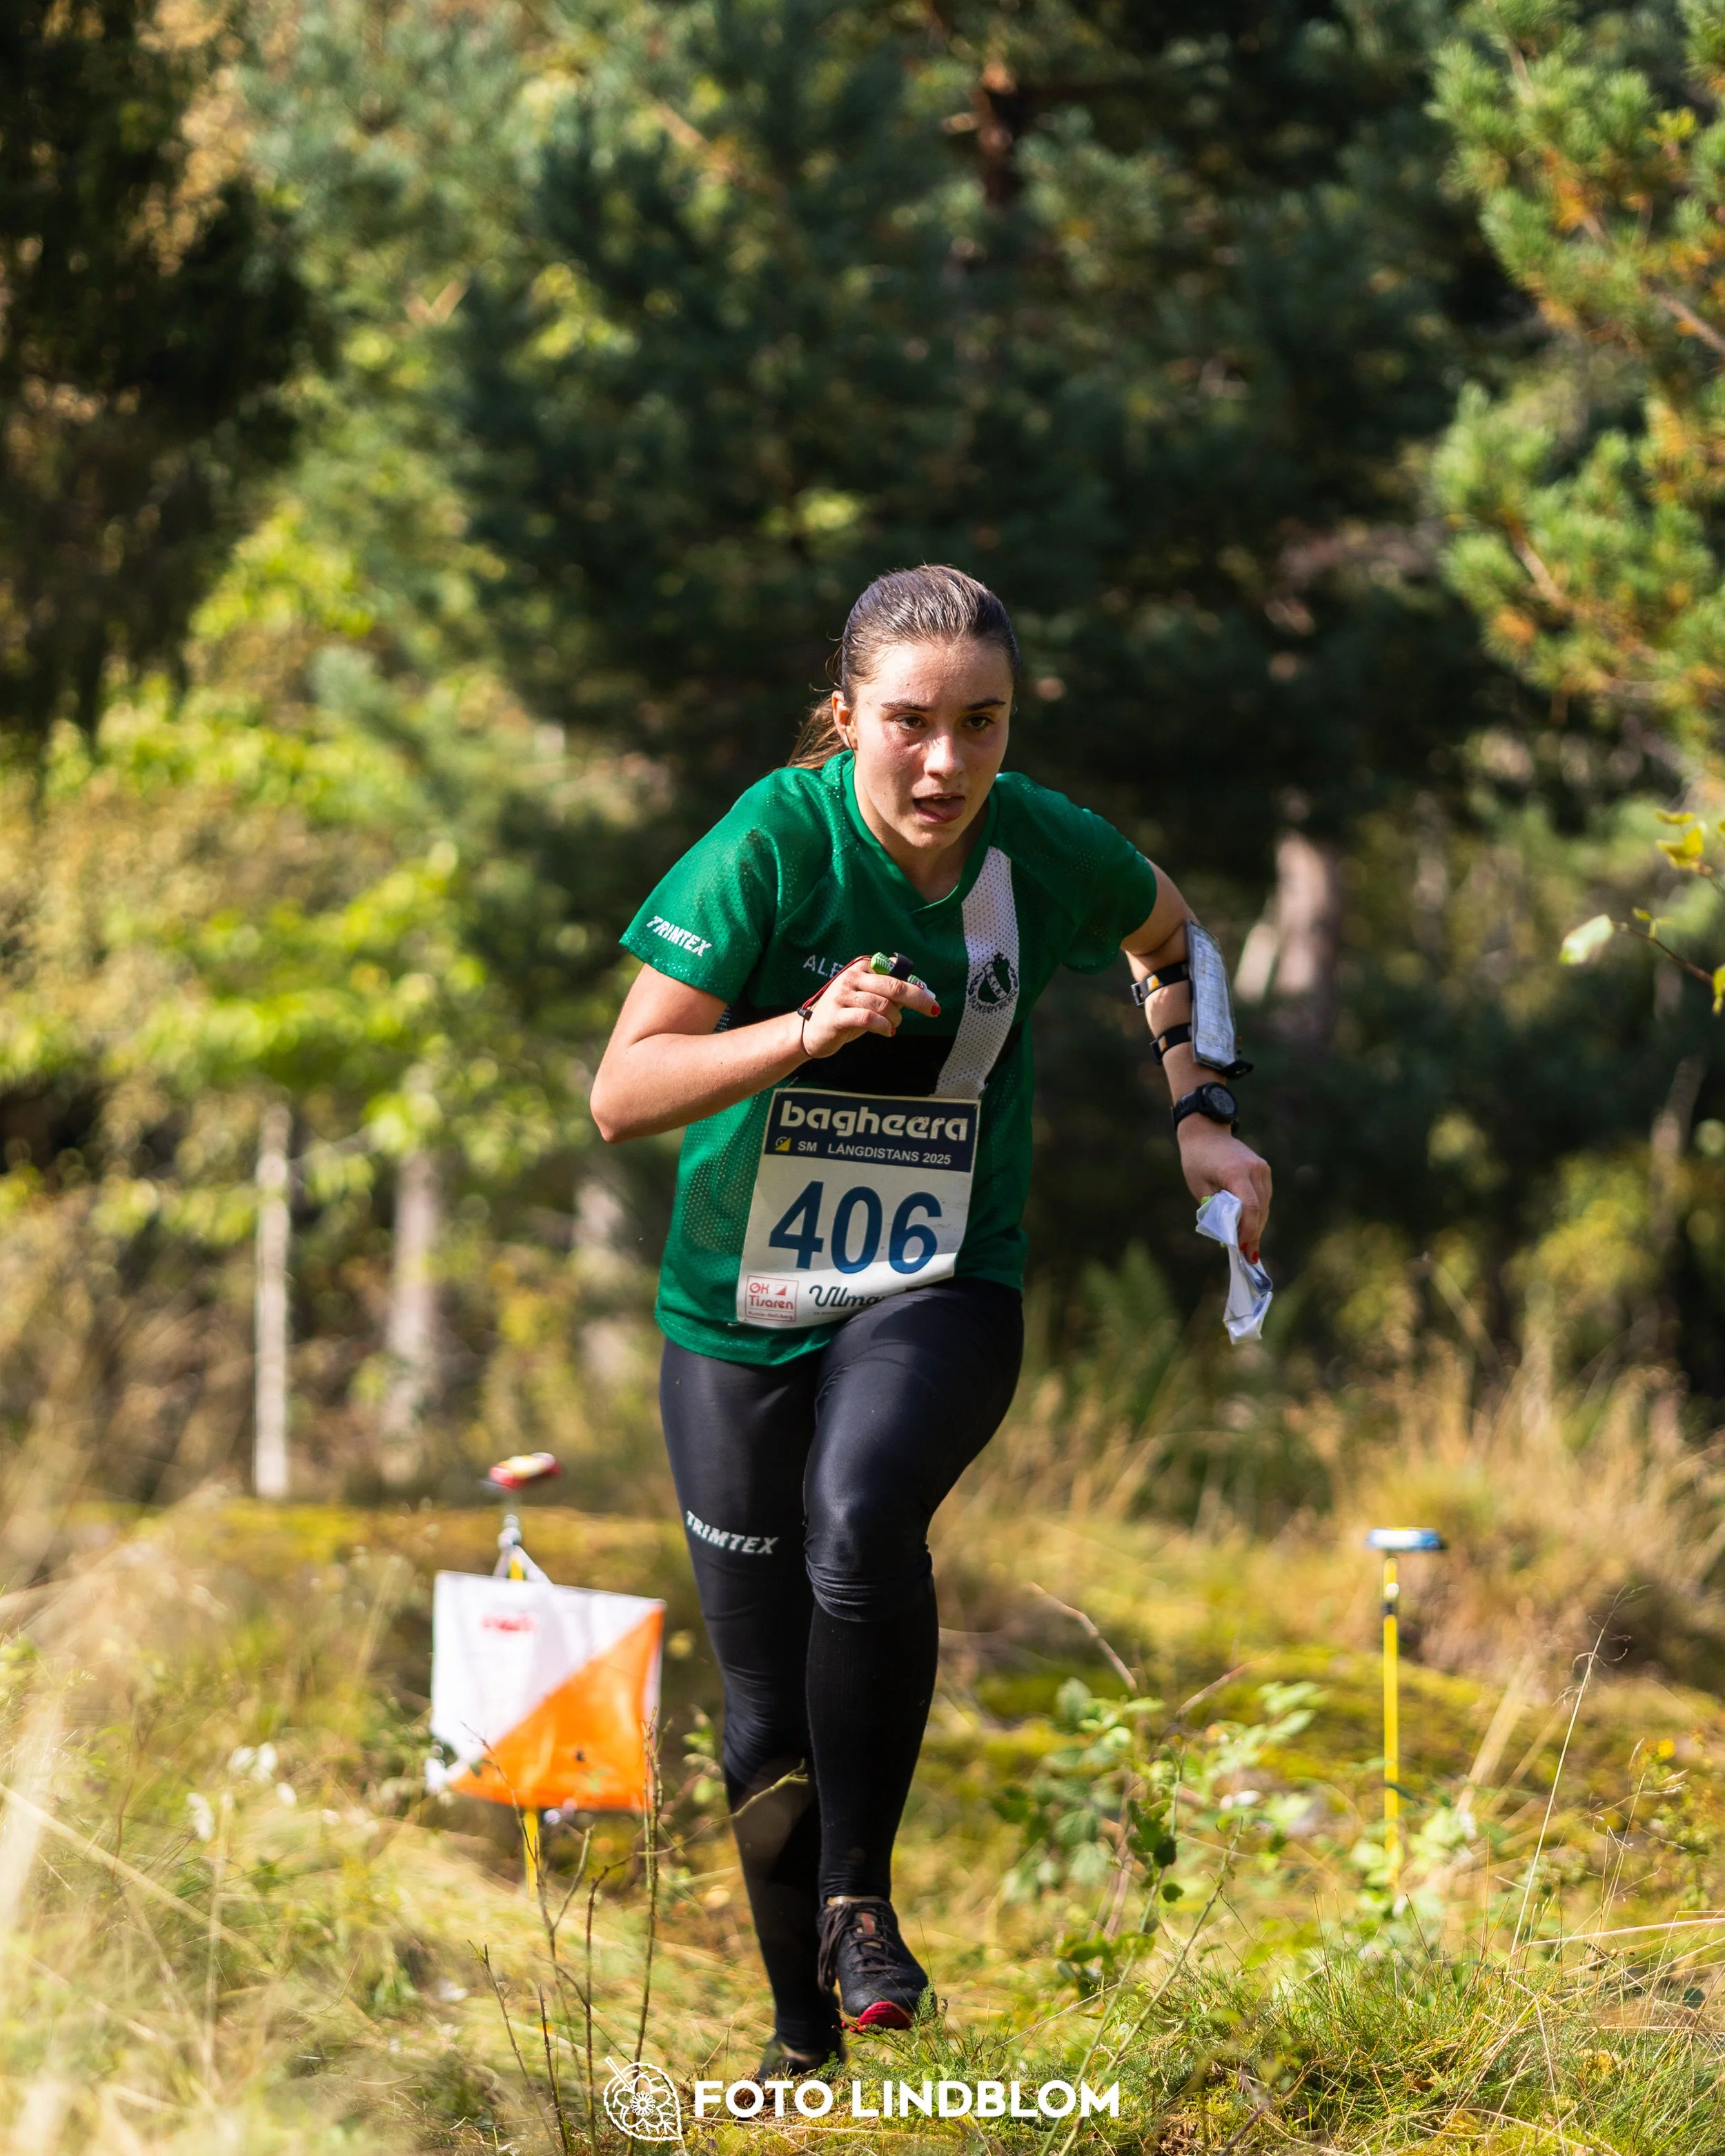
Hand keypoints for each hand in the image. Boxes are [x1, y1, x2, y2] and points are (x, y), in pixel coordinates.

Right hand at [801, 957, 940, 1058]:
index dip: (916, 988)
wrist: (811, 1032)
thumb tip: (921, 993)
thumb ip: (890, 995)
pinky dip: (883, 1026)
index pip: (895, 974)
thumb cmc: (846, 1014)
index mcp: (861, 969)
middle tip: (933, 1011)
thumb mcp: (869, 999)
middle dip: (918, 999)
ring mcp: (842, 996)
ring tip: (893, 1026)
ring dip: (895, 1018)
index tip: (930, 1002)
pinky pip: (868, 1018)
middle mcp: (851, 977)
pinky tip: (887, 1031)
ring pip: (882, 1004)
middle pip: (892, 985)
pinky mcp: (836, 1016)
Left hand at [1176, 1119, 1271, 1261]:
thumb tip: (1229, 1235)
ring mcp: (1262, 1169)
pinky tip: (1251, 1229)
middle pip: (1260, 1210)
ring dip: (1257, 1226)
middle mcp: (1255, 1170)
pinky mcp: (1264, 1170)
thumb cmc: (1197, 1160)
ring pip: (1264, 1205)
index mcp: (1237, 1172)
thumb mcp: (1200, 1188)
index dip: (1248, 1231)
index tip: (1242, 1249)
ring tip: (1250, 1249)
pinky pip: (1263, 1197)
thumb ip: (1215, 1210)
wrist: (1206, 1132)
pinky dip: (1257, 1214)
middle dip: (1254, 1234)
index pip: (1250, 1207)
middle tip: (1248, 1258)